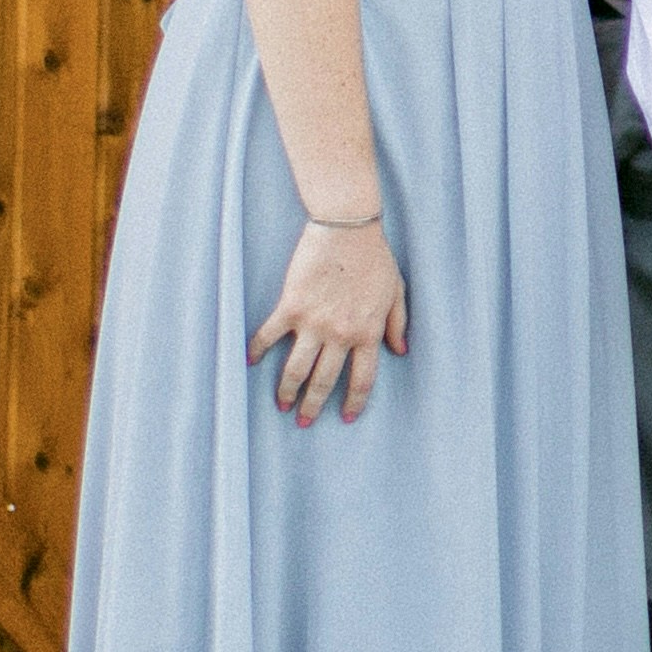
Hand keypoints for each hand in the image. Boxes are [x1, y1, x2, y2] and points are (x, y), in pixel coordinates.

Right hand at [250, 210, 406, 426]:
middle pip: (324, 381)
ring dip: (287, 391)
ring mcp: (313, 323)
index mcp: (368, 333)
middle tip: (304, 422)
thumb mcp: (396, 292)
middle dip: (313, 406)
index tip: (346, 418)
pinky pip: (270, 336)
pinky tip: (250, 362)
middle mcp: (340, 334)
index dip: (354, 403)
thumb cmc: (375, 258)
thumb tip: (400, 351)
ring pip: (296, 369)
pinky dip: (258, 351)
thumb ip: (397, 324)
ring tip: (282, 405)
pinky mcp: (290, 307)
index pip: (362, 380)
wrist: (348, 229)